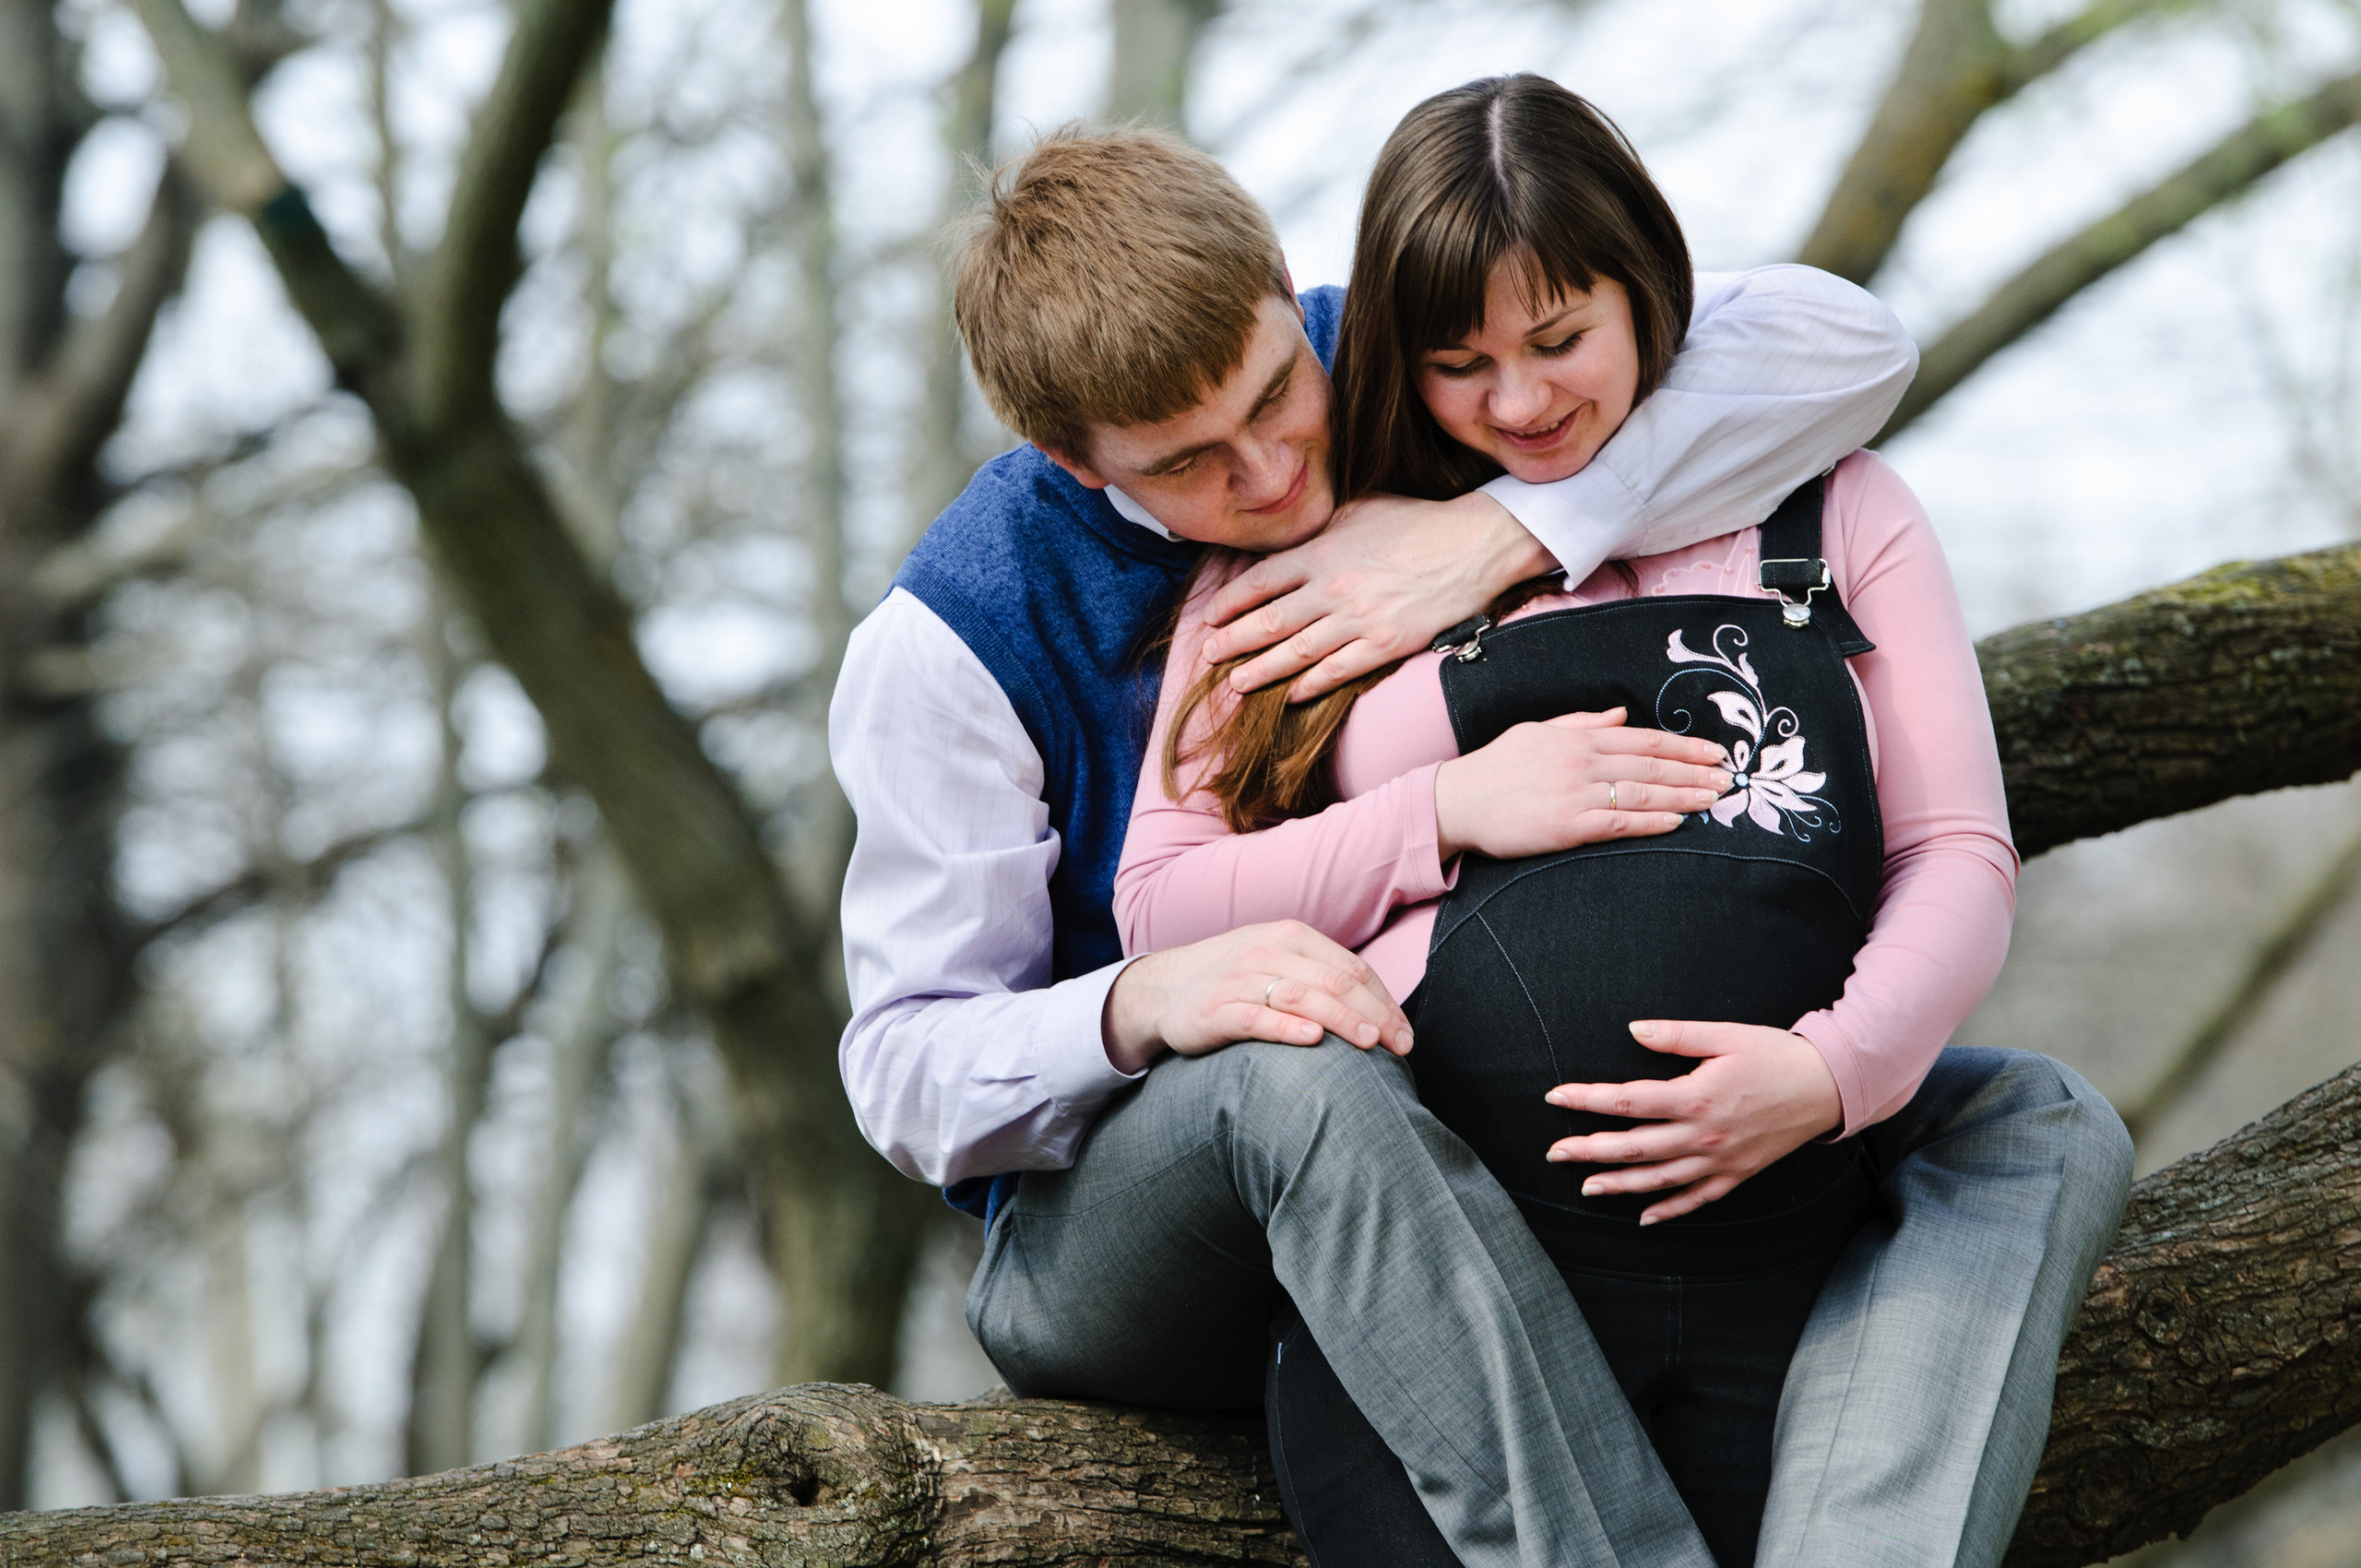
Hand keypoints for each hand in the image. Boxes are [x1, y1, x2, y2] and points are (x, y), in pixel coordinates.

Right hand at [1102, 920, 1415, 1075]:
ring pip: (1301, 996)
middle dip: (1374, 1015)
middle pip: (1334, 981)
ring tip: (1369, 1044)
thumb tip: (1379, 1010)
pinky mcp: (1215, 1011)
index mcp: (1291, 936)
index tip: (1404, 1035)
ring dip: (1341, 1019)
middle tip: (1400, 1046)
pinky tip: (1312, 1040)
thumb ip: (1320, 975)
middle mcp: (1267, 952)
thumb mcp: (1278, 961)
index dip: (1384, 1002)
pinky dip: (1287, 1028)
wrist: (1164, 987)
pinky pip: (1256, 1018)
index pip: (1351, 968)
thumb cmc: (1235, 979)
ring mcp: (1240, 980)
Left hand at [1198, 491, 1553, 699]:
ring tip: (1236, 683)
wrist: (1474, 545)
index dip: (1231, 602)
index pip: (1262, 580)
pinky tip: (1288, 695)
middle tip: (1207, 655)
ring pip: (1296, 652)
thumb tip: (1292, 542)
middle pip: (1270, 620)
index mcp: (1323, 551)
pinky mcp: (1385, 643)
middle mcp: (1333, 587)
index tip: (1211, 617)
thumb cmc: (1418, 522)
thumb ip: (1322, 530)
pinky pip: (1337, 670)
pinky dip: (1309, 685)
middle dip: (1233, 641)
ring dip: (1261, 670)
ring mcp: (1358, 619)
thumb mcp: (1361, 510)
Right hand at [1433, 708, 1729, 860]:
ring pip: (1642, 792)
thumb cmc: (1495, 768)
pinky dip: (1651, 821)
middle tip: (1728, 777)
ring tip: (1714, 799)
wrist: (1457, 801)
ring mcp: (1575, 794)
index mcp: (1577, 738)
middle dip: (1694, 771)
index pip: (1643, 739)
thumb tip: (1620, 715)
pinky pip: (1619, 823)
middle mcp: (1581, 761)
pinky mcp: (1566, 826)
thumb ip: (1581, 722)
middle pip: (1651, 764)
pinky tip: (1676, 822)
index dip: (1683, 746)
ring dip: (1683, 795)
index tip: (1714, 752)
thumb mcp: (1537, 732)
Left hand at [1542, 1021, 1842, 1224]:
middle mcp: (1703, 1135)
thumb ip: (1676, 1034)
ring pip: (1659, 1179)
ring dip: (1619, 1185)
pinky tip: (1645, 1217)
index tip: (1556, 1097)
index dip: (1588, 1099)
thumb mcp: (1726, 1035)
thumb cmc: (1777, 1056)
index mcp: (1696, 1097)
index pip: (1627, 1101)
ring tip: (1586, 1187)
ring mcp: (1720, 1160)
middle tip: (1554, 1153)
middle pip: (1634, 1148)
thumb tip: (1633, 1030)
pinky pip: (1697, 1198)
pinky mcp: (1737, 1174)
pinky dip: (1669, 1210)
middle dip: (1589, 1150)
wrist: (1829, 1086)